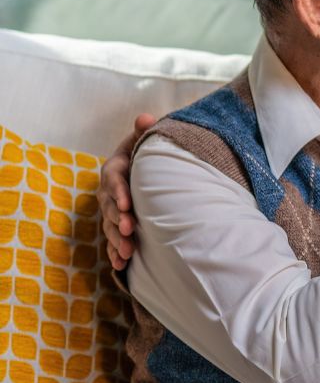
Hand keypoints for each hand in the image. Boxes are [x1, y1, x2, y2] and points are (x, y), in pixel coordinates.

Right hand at [99, 113, 156, 270]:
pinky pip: (113, 239)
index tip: (127, 204)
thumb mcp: (146, 139)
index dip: (118, 192)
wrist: (148, 168)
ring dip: (116, 239)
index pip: (114, 179)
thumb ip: (145, 130)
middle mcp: (109, 190)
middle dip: (116, 219)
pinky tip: (122, 265)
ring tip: (127, 252)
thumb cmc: (148, 153)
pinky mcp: (117, 224)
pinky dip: (116, 252)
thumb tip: (145, 117)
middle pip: (109, 206)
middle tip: (128, 230)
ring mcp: (112, 209)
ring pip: (110, 225)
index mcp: (116, 168)